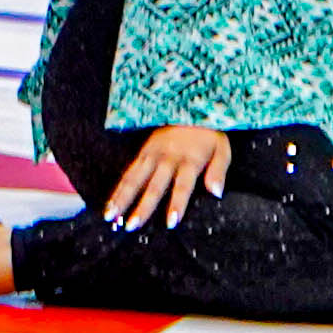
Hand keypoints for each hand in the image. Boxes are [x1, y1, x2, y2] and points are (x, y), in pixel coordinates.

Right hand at [106, 121, 231, 229]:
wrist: (189, 106)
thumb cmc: (208, 133)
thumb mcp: (222, 149)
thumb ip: (218, 171)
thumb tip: (216, 192)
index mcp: (189, 160)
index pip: (182, 186)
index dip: (176, 204)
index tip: (170, 223)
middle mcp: (167, 158)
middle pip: (153, 185)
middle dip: (142, 207)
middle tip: (132, 225)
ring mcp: (152, 155)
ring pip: (134, 179)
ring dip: (122, 198)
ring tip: (111, 216)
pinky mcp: (143, 152)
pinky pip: (128, 172)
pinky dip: (118, 189)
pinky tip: (110, 204)